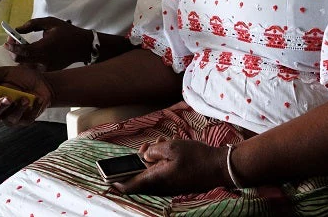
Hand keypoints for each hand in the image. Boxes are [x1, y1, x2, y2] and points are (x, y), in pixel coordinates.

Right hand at [0, 65, 53, 125]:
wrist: (42, 82)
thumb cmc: (21, 77)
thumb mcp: (4, 72)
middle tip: (7, 98)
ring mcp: (11, 117)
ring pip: (9, 119)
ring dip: (18, 107)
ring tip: (26, 98)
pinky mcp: (25, 120)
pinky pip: (26, 118)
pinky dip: (33, 107)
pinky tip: (37, 98)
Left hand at [4, 17, 93, 70]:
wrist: (82, 46)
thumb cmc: (66, 31)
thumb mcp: (50, 22)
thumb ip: (32, 24)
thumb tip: (17, 29)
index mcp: (45, 47)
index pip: (23, 51)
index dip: (12, 47)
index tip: (7, 41)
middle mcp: (44, 60)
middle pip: (20, 61)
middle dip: (13, 52)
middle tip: (12, 42)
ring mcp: (46, 68)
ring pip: (24, 66)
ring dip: (20, 57)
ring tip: (22, 47)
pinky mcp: (48, 71)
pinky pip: (32, 68)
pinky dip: (27, 61)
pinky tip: (30, 52)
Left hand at [114, 137, 228, 194]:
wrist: (219, 167)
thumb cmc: (197, 157)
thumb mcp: (172, 147)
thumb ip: (154, 151)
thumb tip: (145, 156)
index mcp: (157, 178)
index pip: (131, 185)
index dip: (118, 182)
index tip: (108, 178)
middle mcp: (161, 184)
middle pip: (141, 175)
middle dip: (140, 159)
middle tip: (148, 146)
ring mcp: (169, 184)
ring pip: (152, 171)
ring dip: (153, 156)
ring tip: (162, 142)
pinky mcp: (176, 181)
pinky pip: (162, 171)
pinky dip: (161, 159)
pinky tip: (169, 147)